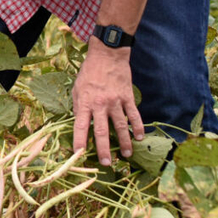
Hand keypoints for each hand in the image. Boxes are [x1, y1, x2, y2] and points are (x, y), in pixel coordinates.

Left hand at [72, 42, 143, 164]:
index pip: (80, 126)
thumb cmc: (89, 72)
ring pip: (121, 126)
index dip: (79, 141)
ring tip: (126, 155)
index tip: (78, 155)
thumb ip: (79, 106)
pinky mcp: (128, 97)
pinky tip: (140, 137)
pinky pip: (134, 115)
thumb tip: (80, 123)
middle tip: (106, 163)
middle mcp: (100, 104)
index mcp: (85, 102)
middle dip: (103, 149)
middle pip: (102, 132)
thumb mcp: (77, 88)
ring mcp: (115, 101)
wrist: (107, 55)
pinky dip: (138, 127)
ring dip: (124, 142)